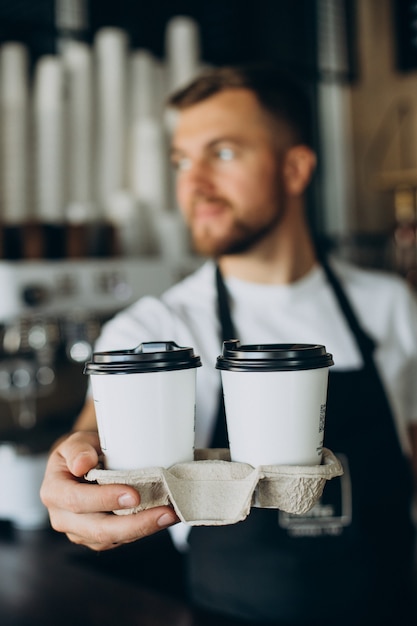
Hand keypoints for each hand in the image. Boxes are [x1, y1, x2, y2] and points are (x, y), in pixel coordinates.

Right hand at [40, 431, 178, 550]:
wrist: (84, 466)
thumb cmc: (81, 452)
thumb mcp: (76, 443)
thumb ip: (77, 449)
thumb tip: (82, 464)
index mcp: (54, 492)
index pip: (77, 501)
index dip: (105, 500)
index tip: (133, 494)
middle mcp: (63, 518)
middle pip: (98, 529)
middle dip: (134, 523)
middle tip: (164, 512)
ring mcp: (81, 532)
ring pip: (113, 539)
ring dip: (144, 529)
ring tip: (170, 515)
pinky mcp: (99, 538)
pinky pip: (121, 540)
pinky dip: (143, 530)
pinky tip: (162, 519)